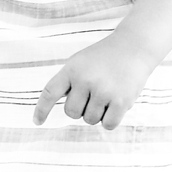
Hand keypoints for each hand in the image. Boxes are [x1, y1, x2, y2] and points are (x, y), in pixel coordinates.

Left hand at [33, 35, 153, 130]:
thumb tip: (61, 110)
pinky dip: (110, 120)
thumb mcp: (80, 62)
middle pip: (71, 113)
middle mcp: (85, 79)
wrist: (134, 47)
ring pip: (90, 120)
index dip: (41, 109)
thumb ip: (68, 83)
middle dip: (80, 109)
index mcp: (72, 69)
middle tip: (93, 95)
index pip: (50, 92)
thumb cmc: (104, 58)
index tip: (37, 122)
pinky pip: (107, 125)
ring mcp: (103, 91)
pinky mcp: (121, 101)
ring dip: (97, 113)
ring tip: (107, 94)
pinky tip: (116, 105)